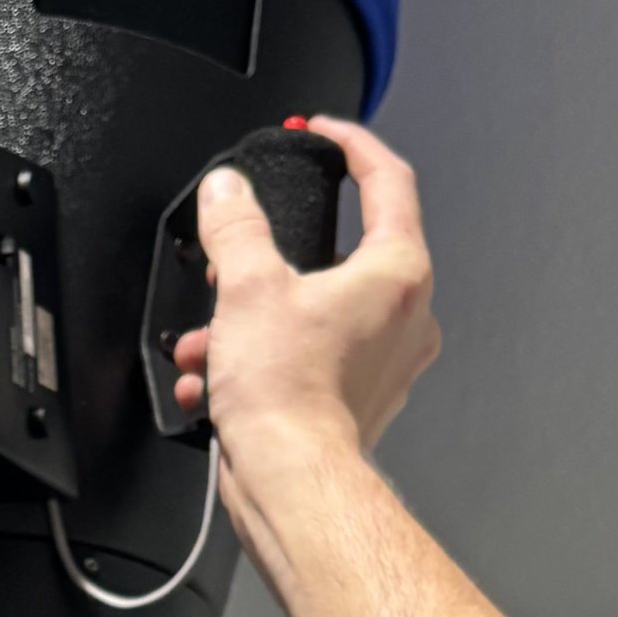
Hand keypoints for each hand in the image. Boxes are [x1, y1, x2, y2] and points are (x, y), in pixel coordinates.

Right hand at [170, 114, 439, 466]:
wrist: (290, 482)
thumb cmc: (289, 397)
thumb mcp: (247, 287)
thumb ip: (236, 227)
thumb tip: (227, 192)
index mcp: (396, 273)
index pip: (389, 180)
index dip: (353, 144)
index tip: (324, 134)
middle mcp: (406, 316)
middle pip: (343, 253)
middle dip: (272, 259)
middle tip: (237, 258)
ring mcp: (388, 361)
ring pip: (317, 311)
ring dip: (254, 319)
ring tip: (211, 339)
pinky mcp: (361, 399)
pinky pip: (309, 357)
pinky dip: (262, 359)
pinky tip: (218, 376)